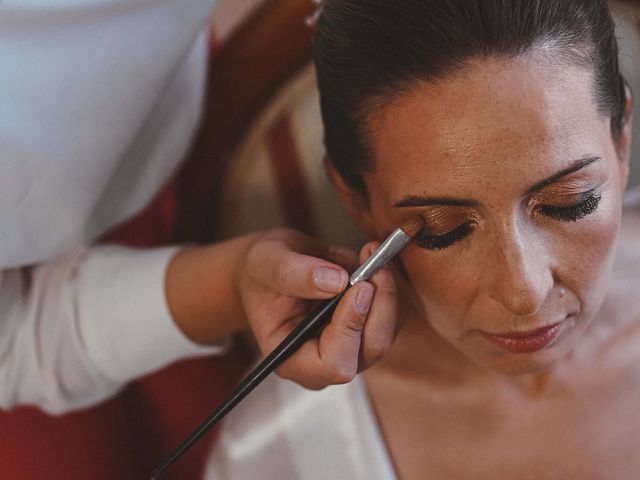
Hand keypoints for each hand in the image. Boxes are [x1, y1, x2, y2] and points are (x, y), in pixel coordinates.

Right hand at [237, 229, 398, 388]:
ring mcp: (348, 348)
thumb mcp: (266, 262)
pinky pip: (392, 316)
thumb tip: (336, 281)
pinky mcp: (364, 330)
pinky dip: (388, 287)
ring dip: (387, 292)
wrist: (273, 266)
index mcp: (291, 358)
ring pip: (386, 333)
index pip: (333, 364)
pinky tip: (371, 260)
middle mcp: (323, 362)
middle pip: (369, 350)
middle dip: (380, 306)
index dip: (350, 328)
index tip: (358, 285)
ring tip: (369, 253)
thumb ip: (293, 272)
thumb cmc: (262, 270)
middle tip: (375, 263)